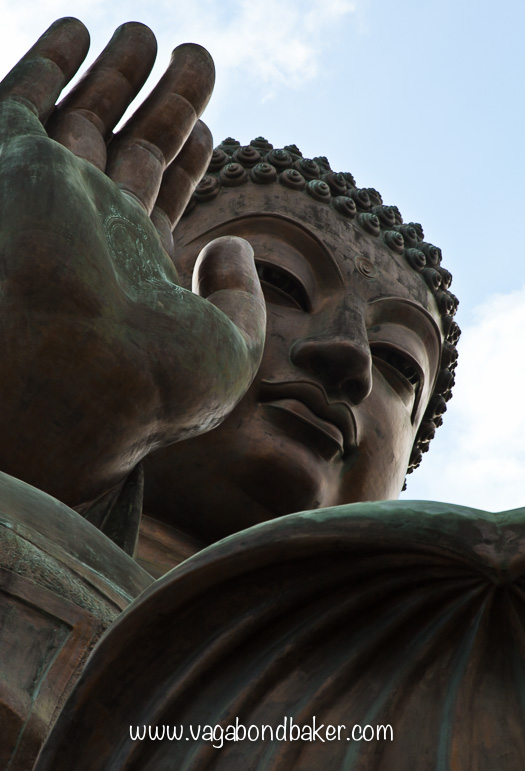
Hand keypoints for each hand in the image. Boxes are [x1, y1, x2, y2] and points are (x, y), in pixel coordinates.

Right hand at [0, 19, 265, 506]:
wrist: (65, 382)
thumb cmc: (149, 385)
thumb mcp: (229, 349)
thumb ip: (240, 298)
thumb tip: (231, 246)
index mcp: (138, 269)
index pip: (165, 198)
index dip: (187, 161)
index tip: (208, 132)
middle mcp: (93, 229)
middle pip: (136, 149)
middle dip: (167, 103)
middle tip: (199, 58)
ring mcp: (52, 196)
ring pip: (89, 117)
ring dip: (119, 74)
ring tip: (149, 33)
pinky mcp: (15, 164)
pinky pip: (27, 99)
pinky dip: (50, 61)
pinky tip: (79, 30)